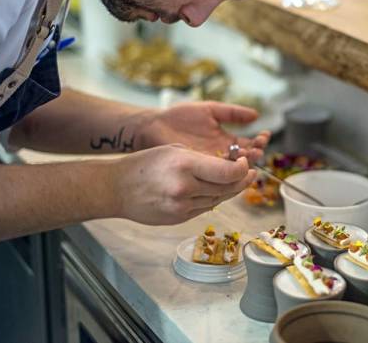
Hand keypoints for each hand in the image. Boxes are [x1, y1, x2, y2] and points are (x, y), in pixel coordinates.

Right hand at [113, 145, 256, 224]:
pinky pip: (205, 208)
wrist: (115, 189)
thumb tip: (228, 166)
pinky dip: (214, 199)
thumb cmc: (143, 165)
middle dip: (243, 180)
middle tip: (252, 173)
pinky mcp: (179, 218)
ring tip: (239, 181)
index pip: (228, 172)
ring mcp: (182, 207)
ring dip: (231, 191)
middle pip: (227, 188)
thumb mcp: (174, 150)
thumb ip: (202, 159)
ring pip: (219, 200)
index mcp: (185, 165)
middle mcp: (185, 188)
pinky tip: (218, 191)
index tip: (246, 163)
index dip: (242, 169)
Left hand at [138, 101, 270, 162]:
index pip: (248, 144)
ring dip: (244, 163)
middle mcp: (221, 154)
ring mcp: (211, 164)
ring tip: (250, 155)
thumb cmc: (179, 116)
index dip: (259, 141)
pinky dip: (228, 171)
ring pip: (234, 168)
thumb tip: (256, 115)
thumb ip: (232, 112)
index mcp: (225, 140)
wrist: (155, 125)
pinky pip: (217, 174)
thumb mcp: (210, 110)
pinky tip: (233, 165)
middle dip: (255, 153)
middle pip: (245, 159)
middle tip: (258, 148)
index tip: (264, 135)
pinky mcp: (199, 170)